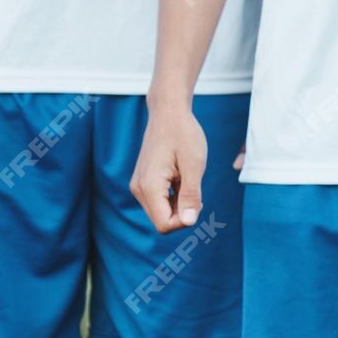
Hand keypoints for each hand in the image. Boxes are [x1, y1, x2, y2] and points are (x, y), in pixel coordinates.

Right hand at [129, 103, 208, 232]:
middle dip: (183, 213)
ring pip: (162, 213)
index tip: (197, 201)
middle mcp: (139, 189)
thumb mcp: (194, 165)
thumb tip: (188, 222)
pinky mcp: (144, 183)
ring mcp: (139, 186)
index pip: (164, 225)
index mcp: (149, 186)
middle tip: (195, 190)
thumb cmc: (183, 135)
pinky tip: (182, 179)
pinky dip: (175, 198)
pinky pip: (160, 203)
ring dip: (180, 205)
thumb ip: (191, 195)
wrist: (168, 113)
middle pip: (162, 222)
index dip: (184, 221)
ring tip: (187, 180)